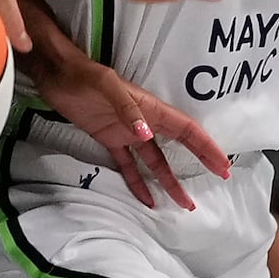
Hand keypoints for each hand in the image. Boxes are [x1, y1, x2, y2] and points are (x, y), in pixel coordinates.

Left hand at [29, 54, 228, 210]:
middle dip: (199, 160)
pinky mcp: (109, 140)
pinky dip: (138, 182)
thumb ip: (129, 110)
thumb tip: (149, 135)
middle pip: (178, 144)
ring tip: (184, 203)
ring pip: (155, 160)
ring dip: (169, 180)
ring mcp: (127, 132)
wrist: (57, 74)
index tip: (221, 163)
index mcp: (151, 107)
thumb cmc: (84, 76)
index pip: (186, 128)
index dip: (205, 145)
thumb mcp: (108, 87)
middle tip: (218, 178)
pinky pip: (128, 165)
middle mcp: (144, 121)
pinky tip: (146, 200)